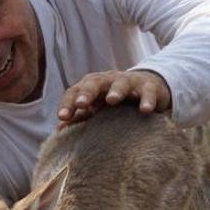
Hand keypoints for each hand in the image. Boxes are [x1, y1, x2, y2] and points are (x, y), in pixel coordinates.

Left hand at [57, 70, 171, 124]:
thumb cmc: (117, 102)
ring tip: (112, 100)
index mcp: (92, 85)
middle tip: (81, 104)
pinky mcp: (149, 87)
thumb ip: (81, 116)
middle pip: (94, 82)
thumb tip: (60, 128)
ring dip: (116, 90)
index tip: (63, 117)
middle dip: (87, 92)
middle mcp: (109, 80)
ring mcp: (130, 82)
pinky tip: (145, 111)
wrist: (148, 88)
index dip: (68, 103)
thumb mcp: (98, 108)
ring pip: (121, 83)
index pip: (75, 91)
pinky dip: (147, 100)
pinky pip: (148, 92)